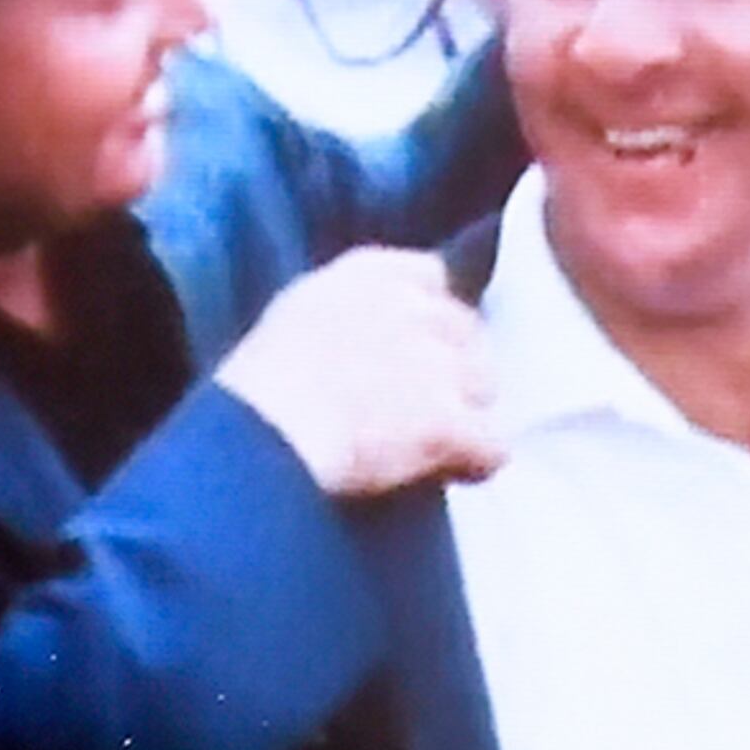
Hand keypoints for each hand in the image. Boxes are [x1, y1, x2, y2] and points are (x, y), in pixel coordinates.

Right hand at [215, 248, 499, 496]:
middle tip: (422, 408)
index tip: (412, 350)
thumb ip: (345, 312)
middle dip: (453, 369)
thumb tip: (365, 335)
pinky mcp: (452, 421)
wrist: (263, 435)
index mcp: (368, 274)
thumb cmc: (257, 388)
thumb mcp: (296, 319)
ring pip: (484, 388)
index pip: (430, 276)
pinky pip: (492, 447)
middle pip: (468, 333)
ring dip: (465, 415)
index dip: (428, 320)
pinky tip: (453, 474)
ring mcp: (440, 364)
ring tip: (433, 446)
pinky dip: (475, 463)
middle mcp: (414, 308)